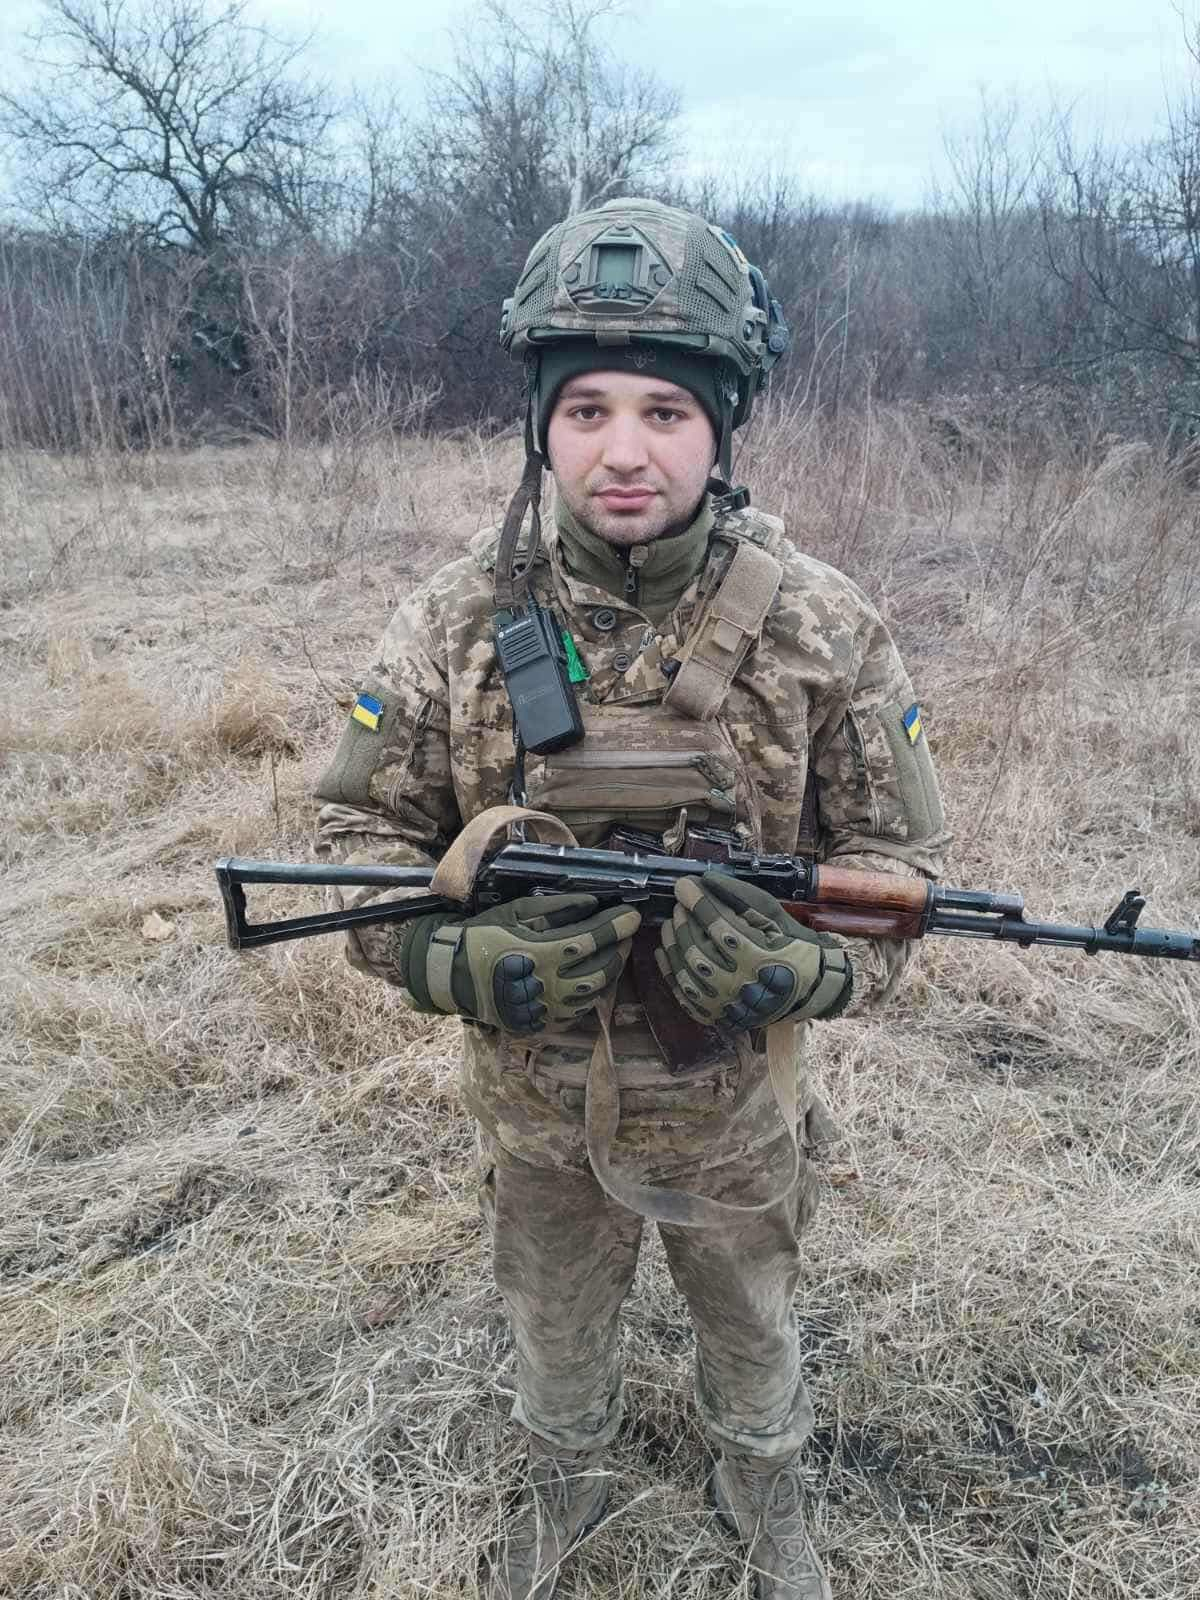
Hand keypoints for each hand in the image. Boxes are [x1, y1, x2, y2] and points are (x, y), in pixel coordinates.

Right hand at [397, 894, 641, 1033]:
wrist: (453, 976)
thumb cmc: (484, 937)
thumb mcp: (516, 912)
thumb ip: (557, 907)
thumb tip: (592, 903)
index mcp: (545, 953)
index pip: (595, 938)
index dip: (618, 925)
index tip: (633, 914)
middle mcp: (552, 985)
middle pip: (603, 968)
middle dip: (620, 948)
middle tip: (625, 933)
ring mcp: (549, 1009)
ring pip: (596, 992)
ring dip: (611, 971)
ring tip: (613, 954)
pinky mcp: (545, 1024)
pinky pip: (580, 1010)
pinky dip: (592, 992)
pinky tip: (591, 978)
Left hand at [656, 873, 851, 1029]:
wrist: (809, 989)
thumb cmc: (792, 946)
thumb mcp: (774, 916)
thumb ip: (740, 897)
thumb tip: (706, 880)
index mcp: (761, 958)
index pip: (719, 926)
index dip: (698, 903)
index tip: (684, 885)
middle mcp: (742, 986)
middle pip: (698, 950)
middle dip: (683, 921)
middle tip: (679, 904)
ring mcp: (727, 1005)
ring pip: (687, 973)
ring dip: (673, 943)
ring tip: (670, 923)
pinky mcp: (717, 1016)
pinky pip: (684, 995)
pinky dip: (669, 971)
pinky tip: (663, 951)